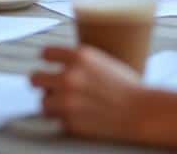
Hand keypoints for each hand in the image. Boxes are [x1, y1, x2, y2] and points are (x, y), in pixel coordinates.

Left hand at [31, 46, 148, 142]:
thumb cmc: (128, 87)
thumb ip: (79, 61)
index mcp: (79, 56)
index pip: (45, 53)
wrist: (141, 112)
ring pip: (43, 102)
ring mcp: (67, 101)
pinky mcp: (69, 122)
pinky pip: (57, 120)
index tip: (47, 63)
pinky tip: (79, 116)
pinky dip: (65, 119)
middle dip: (42, 82)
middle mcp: (69, 77)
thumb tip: (60, 63)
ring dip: (52, 103)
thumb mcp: (103, 60)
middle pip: (35, 78)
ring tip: (67, 104)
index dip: (47, 60)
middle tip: (50, 86)